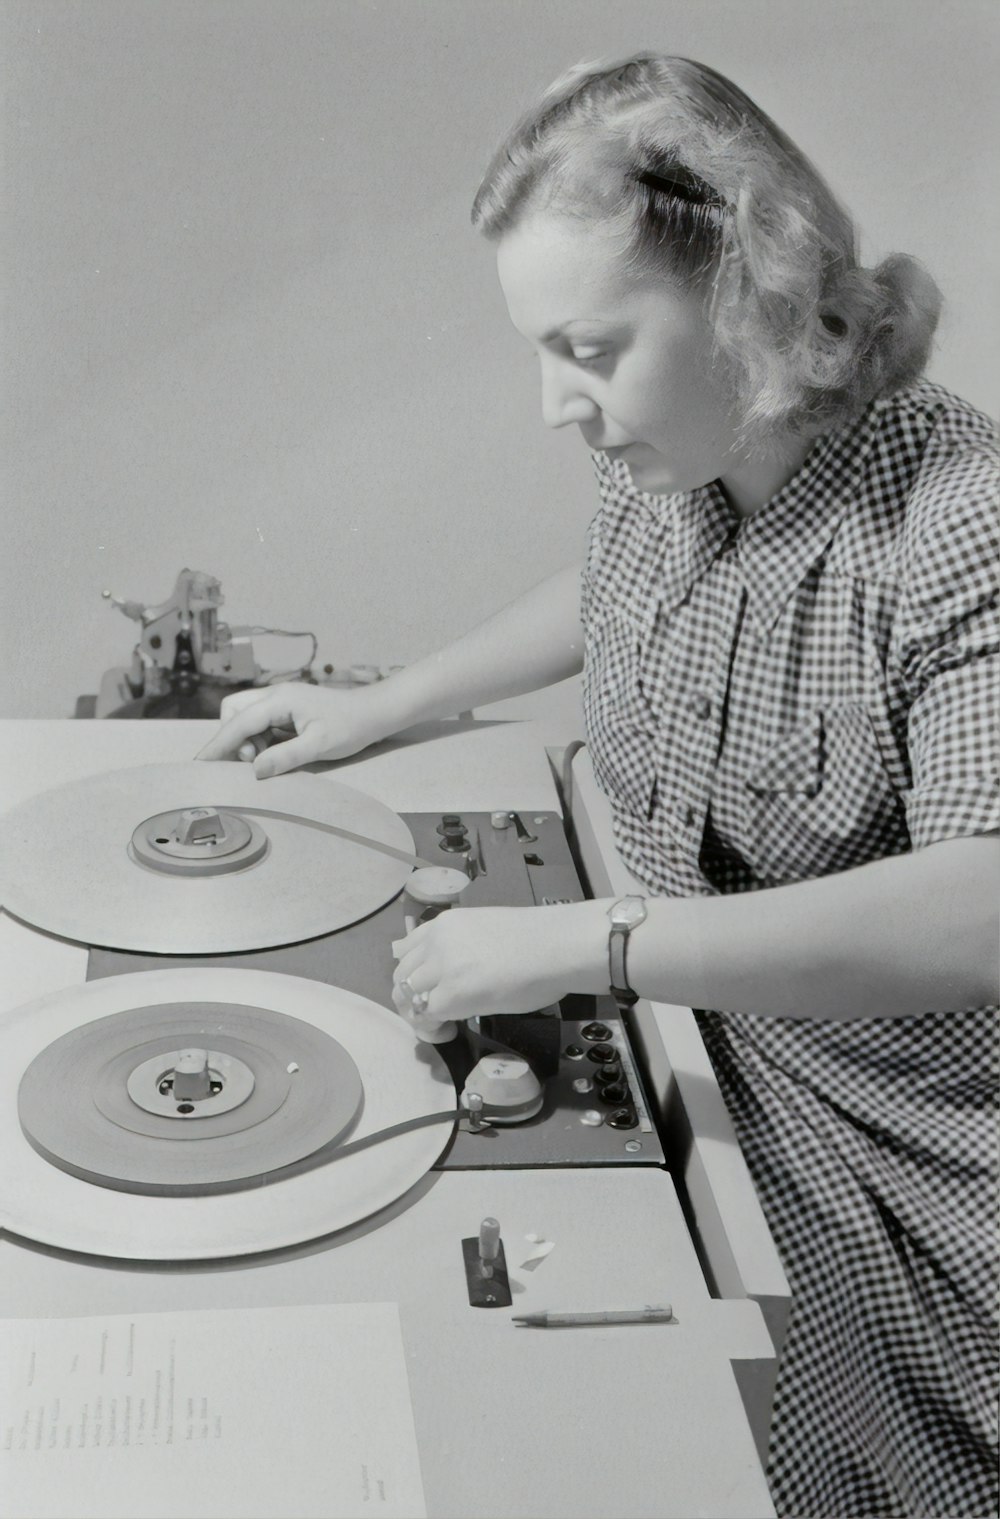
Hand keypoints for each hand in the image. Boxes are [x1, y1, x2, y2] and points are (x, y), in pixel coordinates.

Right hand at [195, 681, 394, 776]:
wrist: (373, 713)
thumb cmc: (350, 727)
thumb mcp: (319, 746)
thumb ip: (286, 756)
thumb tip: (255, 770)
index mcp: (280, 700)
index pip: (238, 722)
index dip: (218, 744)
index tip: (200, 763)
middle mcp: (275, 695)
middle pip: (234, 712)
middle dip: (233, 737)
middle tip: (253, 760)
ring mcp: (280, 701)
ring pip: (245, 717)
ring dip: (247, 739)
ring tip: (266, 758)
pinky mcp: (287, 710)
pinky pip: (260, 723)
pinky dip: (259, 739)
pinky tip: (274, 753)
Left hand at [391, 901, 607, 1024]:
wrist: (555, 946)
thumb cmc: (536, 941)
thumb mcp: (485, 931)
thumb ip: (462, 946)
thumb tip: (459, 969)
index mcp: (445, 925)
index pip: (406, 950)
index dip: (414, 975)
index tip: (429, 989)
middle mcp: (436, 942)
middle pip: (401, 976)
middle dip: (411, 999)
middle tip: (434, 1014)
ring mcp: (441, 967)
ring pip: (407, 997)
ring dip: (419, 1016)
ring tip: (442, 1026)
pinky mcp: (452, 994)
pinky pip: (426, 1016)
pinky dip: (432, 1028)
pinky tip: (449, 1032)